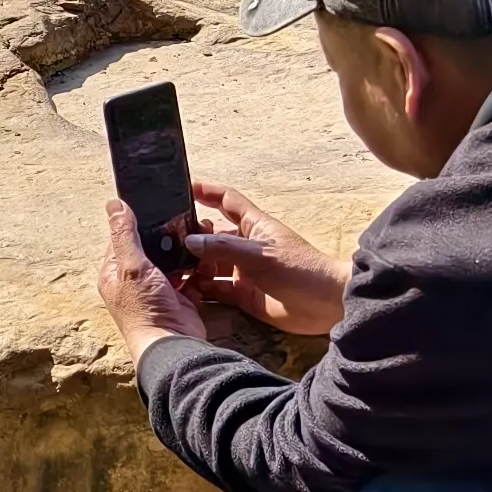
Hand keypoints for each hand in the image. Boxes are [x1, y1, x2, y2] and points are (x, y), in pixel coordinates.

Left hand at [98, 197, 207, 365]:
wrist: (172, 345)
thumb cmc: (144, 309)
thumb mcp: (131, 266)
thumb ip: (124, 234)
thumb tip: (113, 204)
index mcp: (114, 273)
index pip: (123, 238)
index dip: (139, 223)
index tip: (159, 208)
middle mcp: (134, 281)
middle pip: (153, 248)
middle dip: (169, 237)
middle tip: (187, 222)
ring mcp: (159, 290)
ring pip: (174, 260)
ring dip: (186, 251)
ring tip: (201, 236)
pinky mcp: (181, 298)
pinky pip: (191, 276)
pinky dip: (198, 268)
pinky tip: (205, 259)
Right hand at [179, 179, 346, 337]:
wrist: (326, 305)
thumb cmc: (300, 270)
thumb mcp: (260, 255)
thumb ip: (223, 248)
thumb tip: (189, 241)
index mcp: (254, 226)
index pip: (226, 200)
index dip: (206, 191)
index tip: (183, 186)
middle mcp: (245, 246)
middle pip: (211, 235)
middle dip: (191, 235)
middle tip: (165, 240)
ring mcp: (242, 271)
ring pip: (209, 263)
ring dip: (192, 265)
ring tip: (169, 267)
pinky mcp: (242, 294)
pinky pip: (214, 289)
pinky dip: (200, 289)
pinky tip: (184, 289)